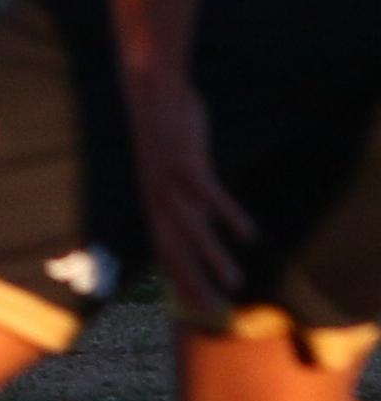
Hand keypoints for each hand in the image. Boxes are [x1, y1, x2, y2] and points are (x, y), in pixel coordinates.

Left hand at [120, 59, 253, 321]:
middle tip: (213, 310)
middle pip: (173, 247)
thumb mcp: (173, 171)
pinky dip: (227, 214)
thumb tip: (201, 224)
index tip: (197, 306)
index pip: (164, 249)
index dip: (179, 278)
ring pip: (190, 228)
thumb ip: (186, 197)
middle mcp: (155, 196)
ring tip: (234, 284)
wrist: (151, 89)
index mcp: (151, 200)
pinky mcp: (184, 161)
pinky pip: (208, 194)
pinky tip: (248, 234)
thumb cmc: (166, 132)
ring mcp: (167, 180)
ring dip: (212, 257)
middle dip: (192, 280)